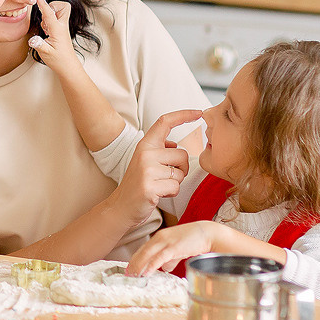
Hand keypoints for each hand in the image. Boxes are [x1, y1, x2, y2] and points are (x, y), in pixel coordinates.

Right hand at [27, 0, 80, 74]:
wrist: (68, 66)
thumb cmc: (58, 60)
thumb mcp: (46, 54)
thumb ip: (39, 45)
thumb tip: (32, 39)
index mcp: (58, 30)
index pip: (49, 13)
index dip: (43, 4)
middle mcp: (62, 26)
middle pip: (63, 6)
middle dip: (53, 5)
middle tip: (45, 15)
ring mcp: (62, 28)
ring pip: (59, 11)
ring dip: (50, 14)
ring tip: (45, 28)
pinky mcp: (61, 30)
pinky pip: (56, 18)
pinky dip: (50, 19)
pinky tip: (46, 30)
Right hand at [110, 109, 204, 229]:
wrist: (121, 207)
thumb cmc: (138, 184)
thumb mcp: (145, 161)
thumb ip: (160, 150)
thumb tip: (175, 144)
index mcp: (145, 145)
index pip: (165, 122)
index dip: (183, 115)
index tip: (198, 112)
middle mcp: (145, 153)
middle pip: (182, 154)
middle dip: (181, 168)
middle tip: (165, 176)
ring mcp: (147, 169)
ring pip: (181, 172)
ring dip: (175, 182)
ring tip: (159, 185)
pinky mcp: (150, 186)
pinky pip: (175, 186)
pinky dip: (171, 192)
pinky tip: (158, 194)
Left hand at [127, 221, 221, 274]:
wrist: (208, 233)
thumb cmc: (195, 240)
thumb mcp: (179, 249)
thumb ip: (171, 258)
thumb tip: (164, 268)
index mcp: (160, 237)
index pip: (143, 249)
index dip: (135, 259)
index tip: (130, 268)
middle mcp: (160, 238)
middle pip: (142, 252)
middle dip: (133, 264)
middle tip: (127, 274)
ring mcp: (166, 242)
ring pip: (147, 254)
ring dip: (139, 266)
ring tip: (133, 275)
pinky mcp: (174, 247)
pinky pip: (159, 258)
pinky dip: (151, 265)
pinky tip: (146, 272)